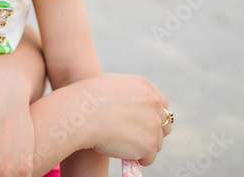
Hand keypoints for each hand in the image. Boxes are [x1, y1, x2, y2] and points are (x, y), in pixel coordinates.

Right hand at [48, 73, 169, 166]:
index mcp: (143, 86)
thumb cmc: (85, 100)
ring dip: (142, 146)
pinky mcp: (148, 143)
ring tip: (122, 144)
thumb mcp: (111, 85)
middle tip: (135, 138)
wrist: (80, 114)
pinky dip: (138, 159)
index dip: (153, 115)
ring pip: (156, 142)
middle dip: (152, 132)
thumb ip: (128, 93)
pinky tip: (122, 152)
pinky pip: (149, 157)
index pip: (161, 103)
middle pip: (163, 124)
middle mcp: (152, 103)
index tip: (145, 124)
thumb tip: (132, 106)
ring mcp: (152, 123)